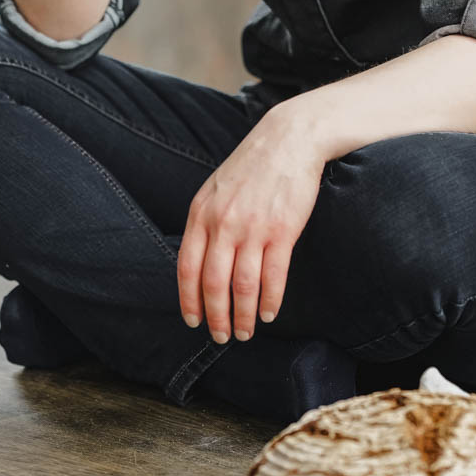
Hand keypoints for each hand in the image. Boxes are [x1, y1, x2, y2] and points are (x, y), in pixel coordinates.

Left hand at [176, 107, 324, 342]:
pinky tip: (268, 313)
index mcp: (201, 213)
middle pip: (213, 283)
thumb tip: (199, 262)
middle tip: (222, 336)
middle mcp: (223, 223)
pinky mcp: (282, 231)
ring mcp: (253, 228)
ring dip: (243, 316)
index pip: (187, 267)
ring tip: (246, 332)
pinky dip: (270, 300)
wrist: (288, 139)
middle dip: (216, 316)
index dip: (189, 299)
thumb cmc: (252, 166)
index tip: (193, 321)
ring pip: (243, 286)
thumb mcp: (216, 189)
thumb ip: (205, 221)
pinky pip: (273, 276)